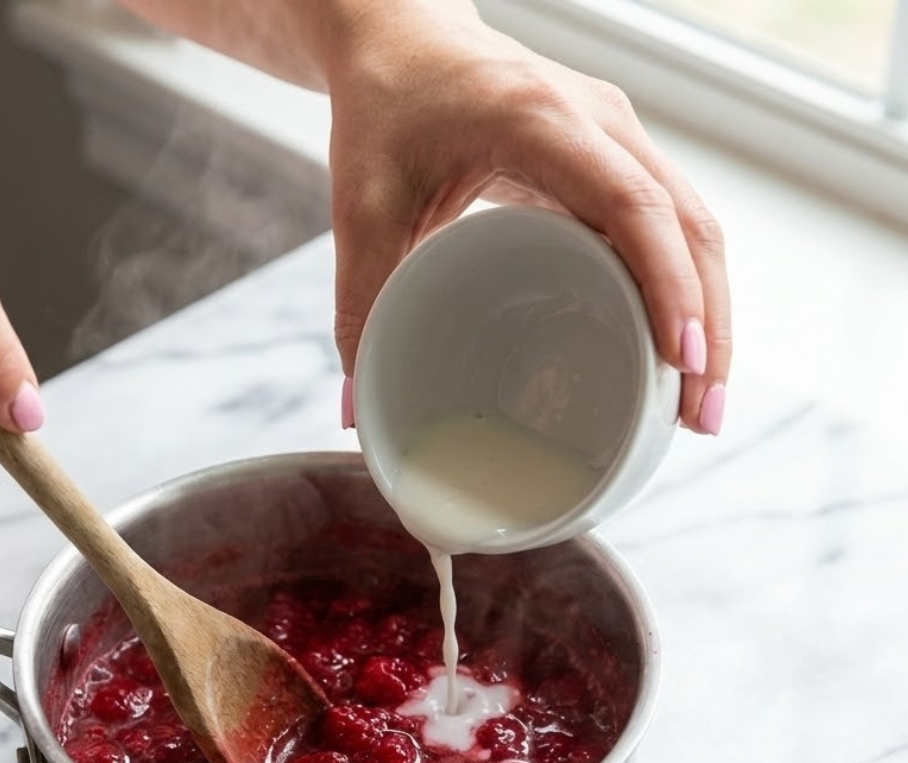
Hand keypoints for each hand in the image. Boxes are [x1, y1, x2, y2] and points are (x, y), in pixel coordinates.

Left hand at [325, 2, 730, 433]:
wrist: (402, 41)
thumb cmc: (384, 113)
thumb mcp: (361, 212)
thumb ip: (358, 309)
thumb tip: (359, 413)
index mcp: (539, 122)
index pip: (630, 204)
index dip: (667, 282)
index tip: (681, 361)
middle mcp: (598, 122)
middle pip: (687, 224)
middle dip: (706, 323)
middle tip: (701, 416)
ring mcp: (617, 136)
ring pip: (693, 226)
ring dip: (708, 313)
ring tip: (699, 406)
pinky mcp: (615, 157)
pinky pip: (671, 225)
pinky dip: (683, 290)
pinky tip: (677, 354)